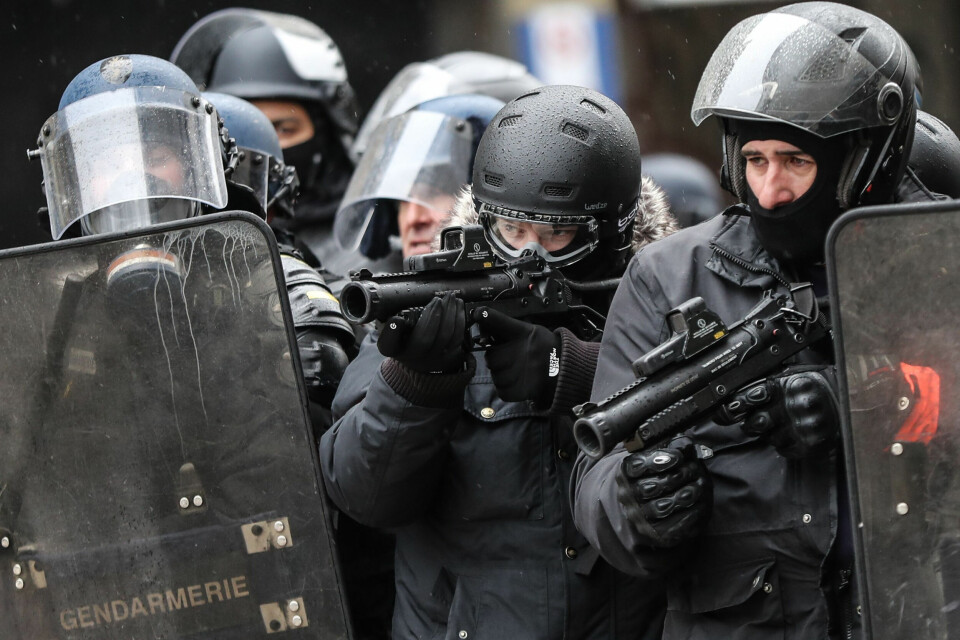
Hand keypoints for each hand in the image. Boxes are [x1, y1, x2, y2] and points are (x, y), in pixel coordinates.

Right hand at [377, 293, 466, 373]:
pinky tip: (458, 306)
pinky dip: (460, 319)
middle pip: (425, 339)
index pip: (389, 344)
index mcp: (395, 350)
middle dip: (433, 315)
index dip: (393, 331)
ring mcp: (433, 358)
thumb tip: (399, 318)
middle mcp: (414, 357)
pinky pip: (458, 337)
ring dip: (450, 314)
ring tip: (450, 298)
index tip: (398, 318)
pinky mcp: (450, 355)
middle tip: (437, 299)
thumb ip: (392, 326)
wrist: (419, 361)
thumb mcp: (391, 334)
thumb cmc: (404, 342)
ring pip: (446, 337)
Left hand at [472, 307, 560, 405]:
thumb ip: (510, 330)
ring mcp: (521, 371)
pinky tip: (515, 382)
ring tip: (514, 371)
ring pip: (495, 375)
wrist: (567, 368)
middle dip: (495, 358)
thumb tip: (484, 326)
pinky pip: (502, 391)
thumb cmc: (545, 348)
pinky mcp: (523, 389)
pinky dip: (506, 388)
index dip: (485, 316)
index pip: (498, 321)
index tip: (477, 314)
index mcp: (523, 333)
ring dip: (501, 375)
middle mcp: (521, 350)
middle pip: (490, 356)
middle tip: (507, 358)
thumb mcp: (531, 331)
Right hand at [615, 436, 711, 547]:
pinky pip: (672, 526)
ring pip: (661, 507)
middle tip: (694, 470)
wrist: (646, 508)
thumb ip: (670, 447)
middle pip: (650, 487)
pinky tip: (700, 504)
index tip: (679, 457)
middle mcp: (627, 497)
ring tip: (699, 486)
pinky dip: (689, 514)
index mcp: (625, 474)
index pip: (636, 467)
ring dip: (684, 495)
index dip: (658, 461)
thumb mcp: (659, 458)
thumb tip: (686, 444)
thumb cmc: (655, 477)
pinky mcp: (655, 534)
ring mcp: (639, 518)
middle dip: (677, 476)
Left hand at [716, 365, 839, 458]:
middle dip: (752, 424)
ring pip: (769, 438)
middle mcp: (791, 405)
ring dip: (771, 434)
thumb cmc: (813, 387)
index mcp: (783, 385)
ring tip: (784, 425)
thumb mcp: (790, 376)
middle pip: (755, 423)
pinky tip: (793, 434)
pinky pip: (784, 449)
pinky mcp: (809, 442)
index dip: (734, 407)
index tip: (724, 413)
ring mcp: (801, 425)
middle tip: (759, 421)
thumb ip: (766, 385)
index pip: (749, 397)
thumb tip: (734, 396)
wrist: (848, 400)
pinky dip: (785, 444)